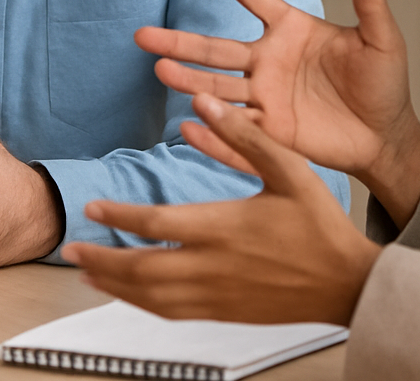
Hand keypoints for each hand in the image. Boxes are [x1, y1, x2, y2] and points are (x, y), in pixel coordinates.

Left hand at [63, 93, 381, 325]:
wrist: (347, 282)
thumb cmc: (321, 226)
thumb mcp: (289, 169)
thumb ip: (245, 136)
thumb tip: (205, 104)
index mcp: (224, 227)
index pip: (155, 224)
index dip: (118, 217)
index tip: (94, 208)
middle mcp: (213, 266)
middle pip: (141, 268)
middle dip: (102, 259)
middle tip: (72, 248)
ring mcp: (216, 295)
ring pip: (150, 296)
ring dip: (114, 285)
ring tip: (88, 272)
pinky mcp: (224, 313)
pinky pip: (171, 313)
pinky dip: (141, 305)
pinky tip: (130, 296)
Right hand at [135, 0, 419, 224]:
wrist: (386, 136)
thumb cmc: (385, 83)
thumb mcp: (382, 38)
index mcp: (293, 31)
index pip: (257, 0)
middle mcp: (269, 61)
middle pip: (216, 49)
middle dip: (180, 42)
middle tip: (143, 36)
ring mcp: (264, 97)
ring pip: (216, 87)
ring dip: (187, 80)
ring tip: (159, 71)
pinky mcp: (269, 131)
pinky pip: (233, 126)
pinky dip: (210, 124)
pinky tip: (186, 121)